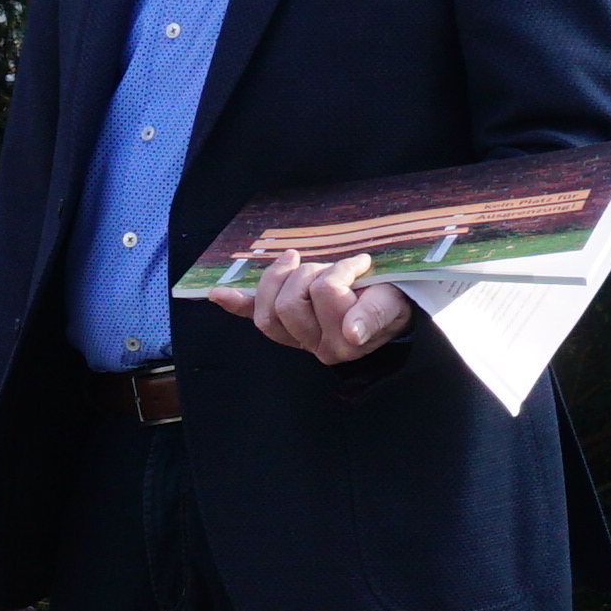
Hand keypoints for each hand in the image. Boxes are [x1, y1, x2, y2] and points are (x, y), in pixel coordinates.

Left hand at [210, 251, 415, 368]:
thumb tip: (353, 332)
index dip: (342, 270)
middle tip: (333, 266)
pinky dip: (237, 304)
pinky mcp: (283, 326)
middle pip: (290, 302)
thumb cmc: (390, 301)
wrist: (388, 308)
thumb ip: (374, 314)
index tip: (362, 263)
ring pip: (269, 309)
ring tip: (305, 265)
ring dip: (283, 278)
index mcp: (344, 342)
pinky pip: (255, 317)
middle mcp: (317, 346)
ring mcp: (296, 338)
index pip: (326, 293)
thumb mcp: (391, 303)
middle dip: (310, 273)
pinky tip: (218, 295)